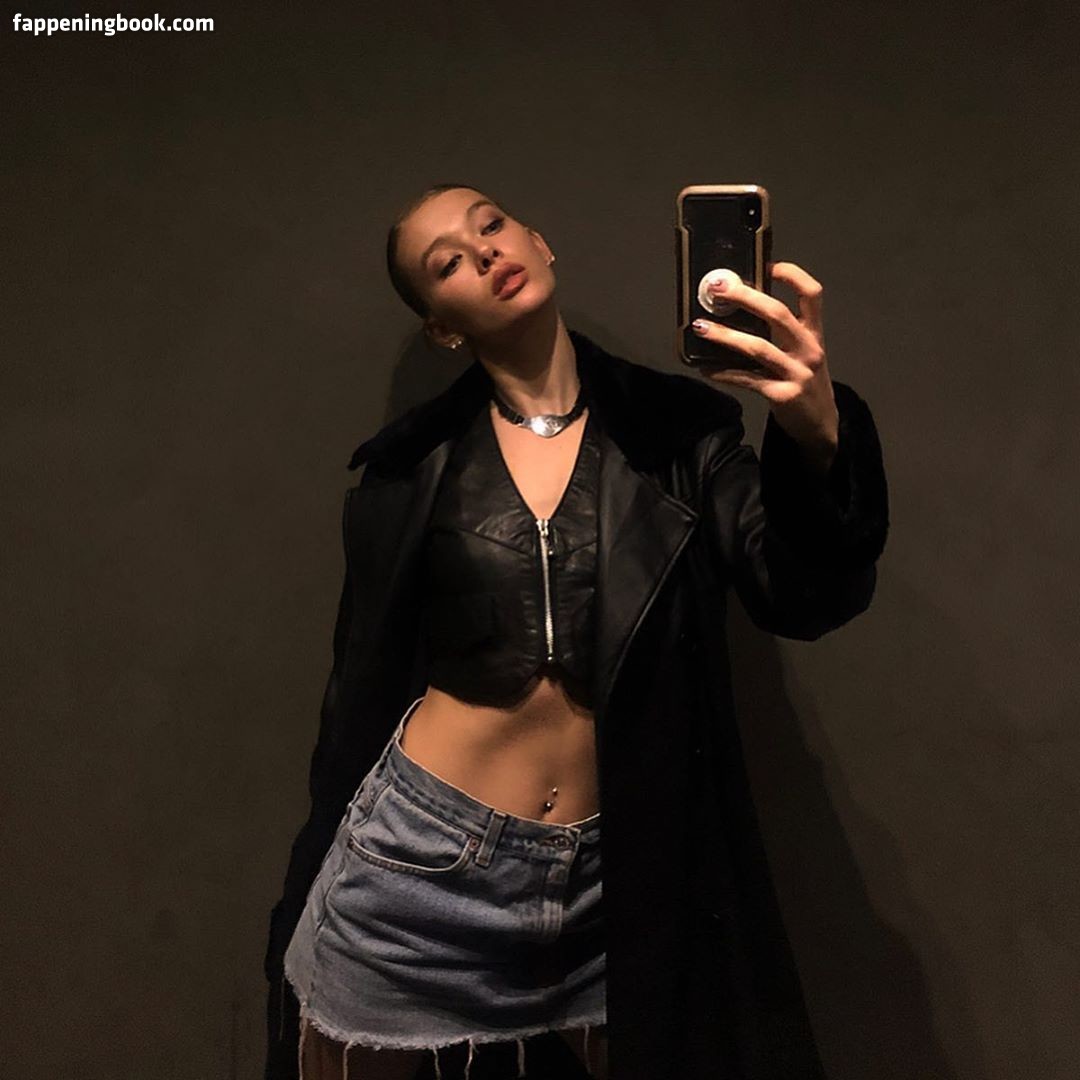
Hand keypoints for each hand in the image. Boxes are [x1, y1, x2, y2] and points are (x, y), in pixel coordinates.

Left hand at [691, 262, 838, 473]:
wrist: (820, 425)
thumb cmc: (805, 382)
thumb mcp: (803, 353)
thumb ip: (782, 333)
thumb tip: (741, 310)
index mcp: (814, 334)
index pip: (812, 294)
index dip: (791, 275)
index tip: (766, 264)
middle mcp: (809, 349)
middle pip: (778, 314)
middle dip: (747, 297)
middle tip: (719, 288)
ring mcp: (796, 373)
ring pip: (758, 347)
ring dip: (726, 335)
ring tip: (700, 327)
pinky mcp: (782, 396)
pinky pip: (748, 380)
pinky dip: (724, 372)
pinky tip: (705, 367)